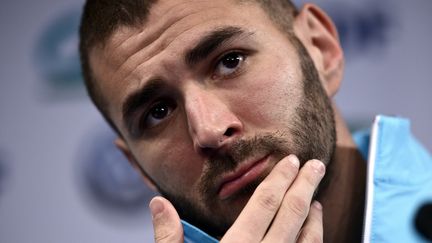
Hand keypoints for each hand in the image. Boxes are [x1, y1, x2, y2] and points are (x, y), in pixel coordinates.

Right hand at [150, 155, 325, 242]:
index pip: (264, 205)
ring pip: (307, 242)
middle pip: (291, 216)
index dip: (279, 180)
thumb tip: (158, 203)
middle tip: (316, 165)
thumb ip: (169, 238)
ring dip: (313, 218)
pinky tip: (312, 238)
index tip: (292, 162)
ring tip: (315, 200)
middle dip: (304, 188)